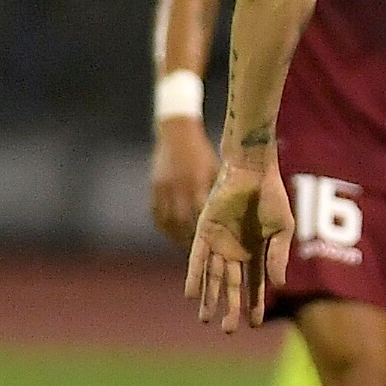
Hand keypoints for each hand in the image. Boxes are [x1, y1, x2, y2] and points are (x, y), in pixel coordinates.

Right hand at [148, 119, 220, 249]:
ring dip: (175, 236)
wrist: (177, 133)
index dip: (206, 232)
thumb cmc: (204, 154)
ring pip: (167, 221)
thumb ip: (219, 192)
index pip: (201, 215)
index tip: (214, 245)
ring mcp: (162, 188)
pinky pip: (156, 214)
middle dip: (189, 239)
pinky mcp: (153, 187)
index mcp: (198, 182)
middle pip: (182, 222)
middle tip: (200, 251)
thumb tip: (232, 217)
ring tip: (186, 246)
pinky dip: (164, 227)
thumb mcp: (216, 169)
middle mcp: (178, 187)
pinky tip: (173, 234)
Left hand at [184, 161, 293, 332]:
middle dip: (230, 308)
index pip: (255, 284)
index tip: (256, 325)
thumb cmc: (271, 196)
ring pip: (213, 276)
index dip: (256, 304)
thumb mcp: (282, 230)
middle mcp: (236, 250)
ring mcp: (219, 242)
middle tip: (227, 331)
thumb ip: (278, 257)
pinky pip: (197, 259)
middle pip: (231, 286)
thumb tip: (277, 286)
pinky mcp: (204, 232)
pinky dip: (195, 276)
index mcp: (256, 251)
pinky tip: (192, 295)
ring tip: (205, 320)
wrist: (253, 171)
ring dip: (209, 298)